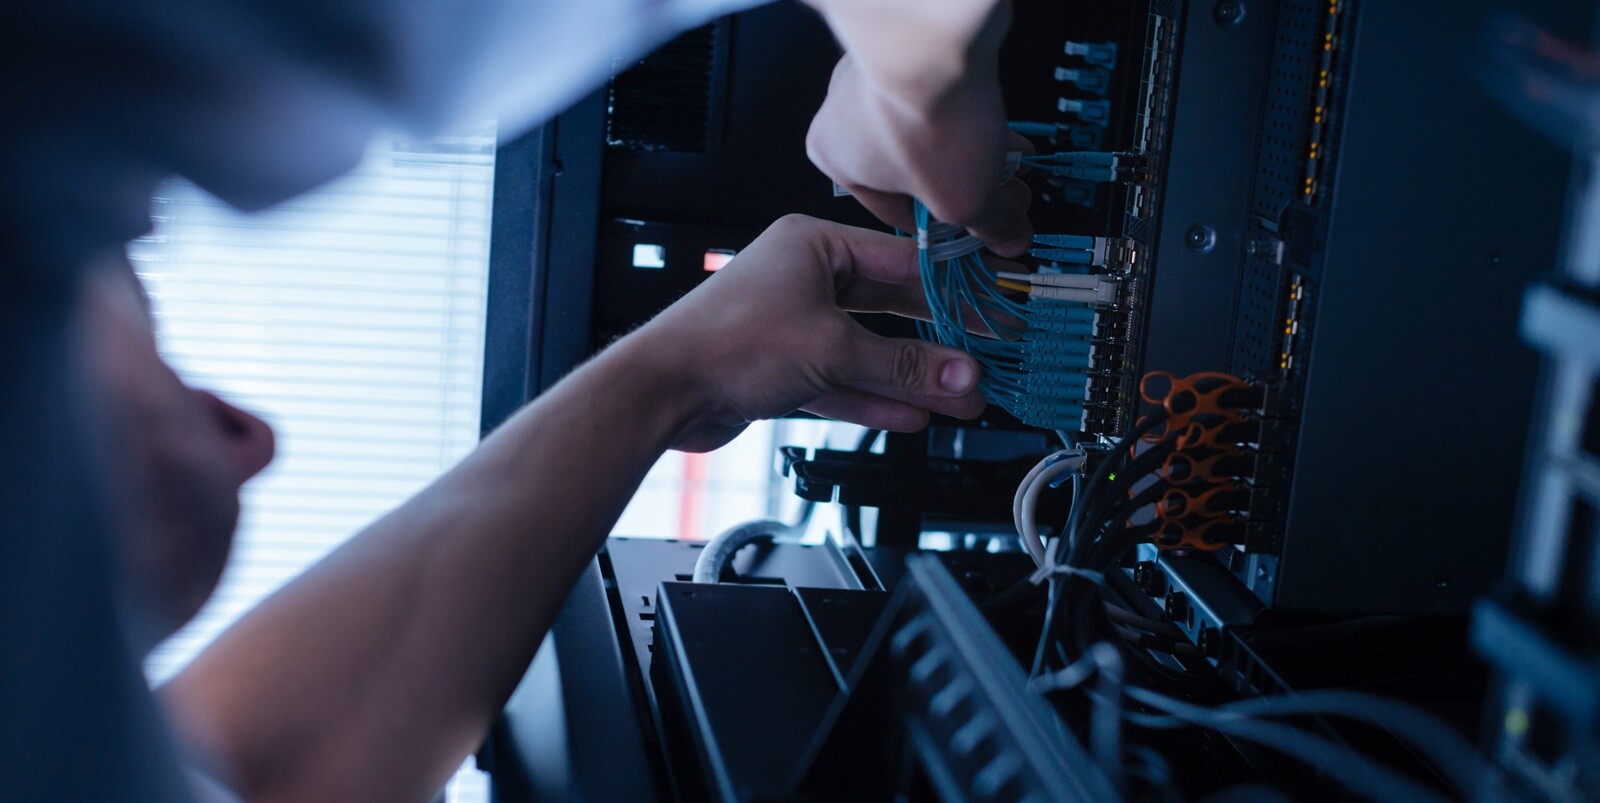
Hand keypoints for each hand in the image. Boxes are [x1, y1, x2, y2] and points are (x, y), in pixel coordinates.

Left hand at [615, 214, 987, 451]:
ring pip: (868, 350)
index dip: (952, 289)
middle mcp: (802, 277)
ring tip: (959, 397)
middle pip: (888, 308)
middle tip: (983, 358)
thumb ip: (904, 364)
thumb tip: (959, 371)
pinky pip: (842, 380)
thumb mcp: (833, 348)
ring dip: (912, 377)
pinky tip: (913, 414)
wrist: (662, 391)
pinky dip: (874, 397)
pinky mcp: (781, 367)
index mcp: (813, 245)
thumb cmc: (725, 343)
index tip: (990, 308)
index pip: (902, 261)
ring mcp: (791, 324)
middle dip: (937, 341)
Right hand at [803, 0, 1032, 255]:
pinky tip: (1006, 128)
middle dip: (965, 187)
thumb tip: (1010, 237)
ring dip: (973, 153)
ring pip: (930, 132)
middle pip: (917, 171)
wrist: (935, 40)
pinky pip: (941, 97)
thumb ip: (990, 225)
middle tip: (1003, 198)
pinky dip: (970, 115)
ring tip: (1013, 163)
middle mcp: (842, 115)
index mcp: (836, 161)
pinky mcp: (905, 47)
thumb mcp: (965, 200)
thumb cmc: (925, 124)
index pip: (895, 212)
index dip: (944, 230)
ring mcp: (871, 75)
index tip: (974, 233)